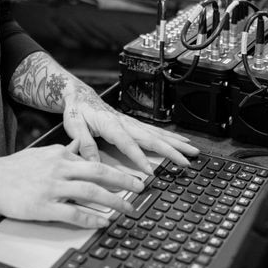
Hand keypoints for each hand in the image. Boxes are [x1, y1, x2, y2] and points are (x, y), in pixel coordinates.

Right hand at [0, 142, 146, 228]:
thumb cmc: (14, 168)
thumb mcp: (42, 152)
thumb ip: (64, 150)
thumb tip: (79, 144)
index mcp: (61, 155)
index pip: (94, 161)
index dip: (116, 170)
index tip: (132, 176)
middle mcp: (60, 168)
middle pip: (99, 173)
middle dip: (124, 181)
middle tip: (141, 188)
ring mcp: (52, 187)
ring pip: (91, 192)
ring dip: (114, 201)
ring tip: (129, 208)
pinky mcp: (44, 206)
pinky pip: (73, 213)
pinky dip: (91, 217)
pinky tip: (103, 221)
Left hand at [62, 83, 198, 176]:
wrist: (80, 96)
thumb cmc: (77, 111)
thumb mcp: (74, 127)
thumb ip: (84, 145)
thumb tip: (93, 163)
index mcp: (110, 125)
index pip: (127, 144)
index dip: (139, 158)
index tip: (150, 171)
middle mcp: (125, 123)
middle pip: (151, 138)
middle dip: (171, 151)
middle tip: (186, 162)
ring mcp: (132, 123)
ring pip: (158, 134)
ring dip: (176, 143)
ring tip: (193, 151)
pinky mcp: (134, 124)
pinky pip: (156, 131)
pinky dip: (171, 137)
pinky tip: (182, 142)